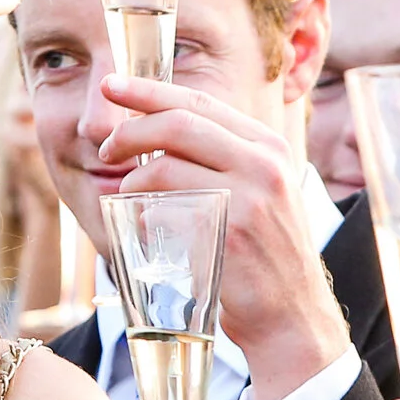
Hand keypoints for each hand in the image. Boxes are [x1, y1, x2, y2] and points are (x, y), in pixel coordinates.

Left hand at [102, 75, 346, 399]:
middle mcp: (265, 163)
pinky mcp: (232, 230)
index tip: (113, 85)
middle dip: (130, 129)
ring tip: (124, 194)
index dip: (150, 90)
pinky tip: (141, 223)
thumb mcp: (261, 193)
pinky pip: (166, 206)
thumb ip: (225, 160)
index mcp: (269, 146)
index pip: (201, 103)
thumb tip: (162, 131)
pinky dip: (142, 211)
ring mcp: (251, 196)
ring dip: (131, 178)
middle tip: (107, 147)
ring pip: (165, 164)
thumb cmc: (264, 256)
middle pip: (179, 122)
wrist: (292, 314)